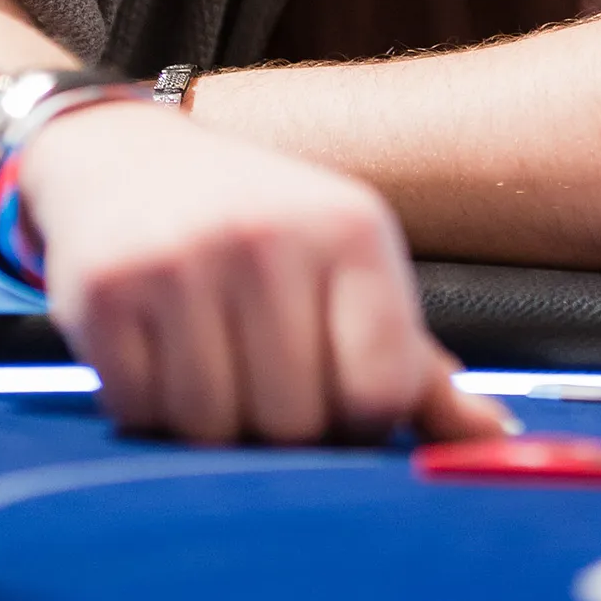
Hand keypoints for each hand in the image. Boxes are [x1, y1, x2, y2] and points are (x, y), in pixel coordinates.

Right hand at [20, 102, 507, 446]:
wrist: (124, 158)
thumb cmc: (258, 227)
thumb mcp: (346, 266)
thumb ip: (414, 365)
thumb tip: (493, 442)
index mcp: (352, 226)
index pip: (380, 391)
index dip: (357, 420)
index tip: (333, 392)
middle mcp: (271, 234)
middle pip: (295, 422)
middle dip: (278, 423)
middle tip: (257, 370)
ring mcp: (184, 259)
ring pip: (213, 428)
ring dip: (208, 421)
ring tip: (205, 354)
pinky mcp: (106, 290)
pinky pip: (140, 412)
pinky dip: (146, 405)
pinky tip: (153, 348)